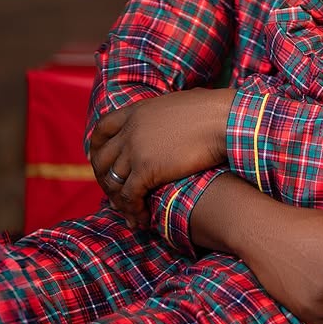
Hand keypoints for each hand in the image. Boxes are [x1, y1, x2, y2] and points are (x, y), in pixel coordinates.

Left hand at [89, 88, 234, 228]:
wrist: (225, 120)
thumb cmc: (215, 111)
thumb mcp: (180, 104)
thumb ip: (165, 114)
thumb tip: (175, 115)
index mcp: (137, 111)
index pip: (102, 129)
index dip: (97, 148)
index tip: (102, 161)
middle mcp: (130, 130)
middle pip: (102, 159)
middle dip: (104, 179)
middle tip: (116, 194)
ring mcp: (135, 150)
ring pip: (113, 182)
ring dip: (119, 201)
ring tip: (131, 213)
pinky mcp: (146, 170)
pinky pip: (129, 196)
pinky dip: (133, 211)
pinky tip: (144, 219)